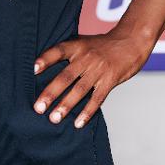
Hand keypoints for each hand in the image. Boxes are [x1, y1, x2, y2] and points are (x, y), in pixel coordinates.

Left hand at [33, 27, 152, 128]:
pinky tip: (78, 123)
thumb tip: (44, 67)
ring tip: (54, 118)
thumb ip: (69, 53)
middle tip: (38, 108)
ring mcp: (99, 69)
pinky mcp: (110, 80)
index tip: (33, 69)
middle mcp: (86, 57)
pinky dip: (87, 112)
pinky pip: (97, 98)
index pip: (58, 51)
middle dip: (51, 93)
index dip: (46, 59)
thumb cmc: (103, 45)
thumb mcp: (85, 42)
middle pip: (66, 76)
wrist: (131, 41)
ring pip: (80, 90)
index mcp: (77, 45)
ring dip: (66, 105)